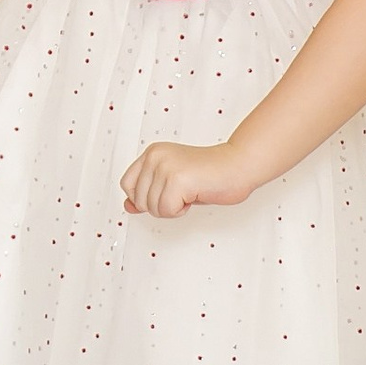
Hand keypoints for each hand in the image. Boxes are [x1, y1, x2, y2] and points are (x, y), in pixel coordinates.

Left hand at [120, 140, 260, 218]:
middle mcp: (155, 156)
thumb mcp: (172, 182)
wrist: (239, 166)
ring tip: (190, 193)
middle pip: (139, 200)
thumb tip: (129, 207)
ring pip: (152, 208)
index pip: (126, 184)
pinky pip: (166, 210)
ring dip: (173, 208)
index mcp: (152, 153)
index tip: (165, 195)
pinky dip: (181, 211)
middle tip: (183, 194)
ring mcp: (165, 166)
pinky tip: (194, 196)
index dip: (143, 198)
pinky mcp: (177, 179)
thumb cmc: (211, 175)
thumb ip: (148, 191)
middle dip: (161, 205)